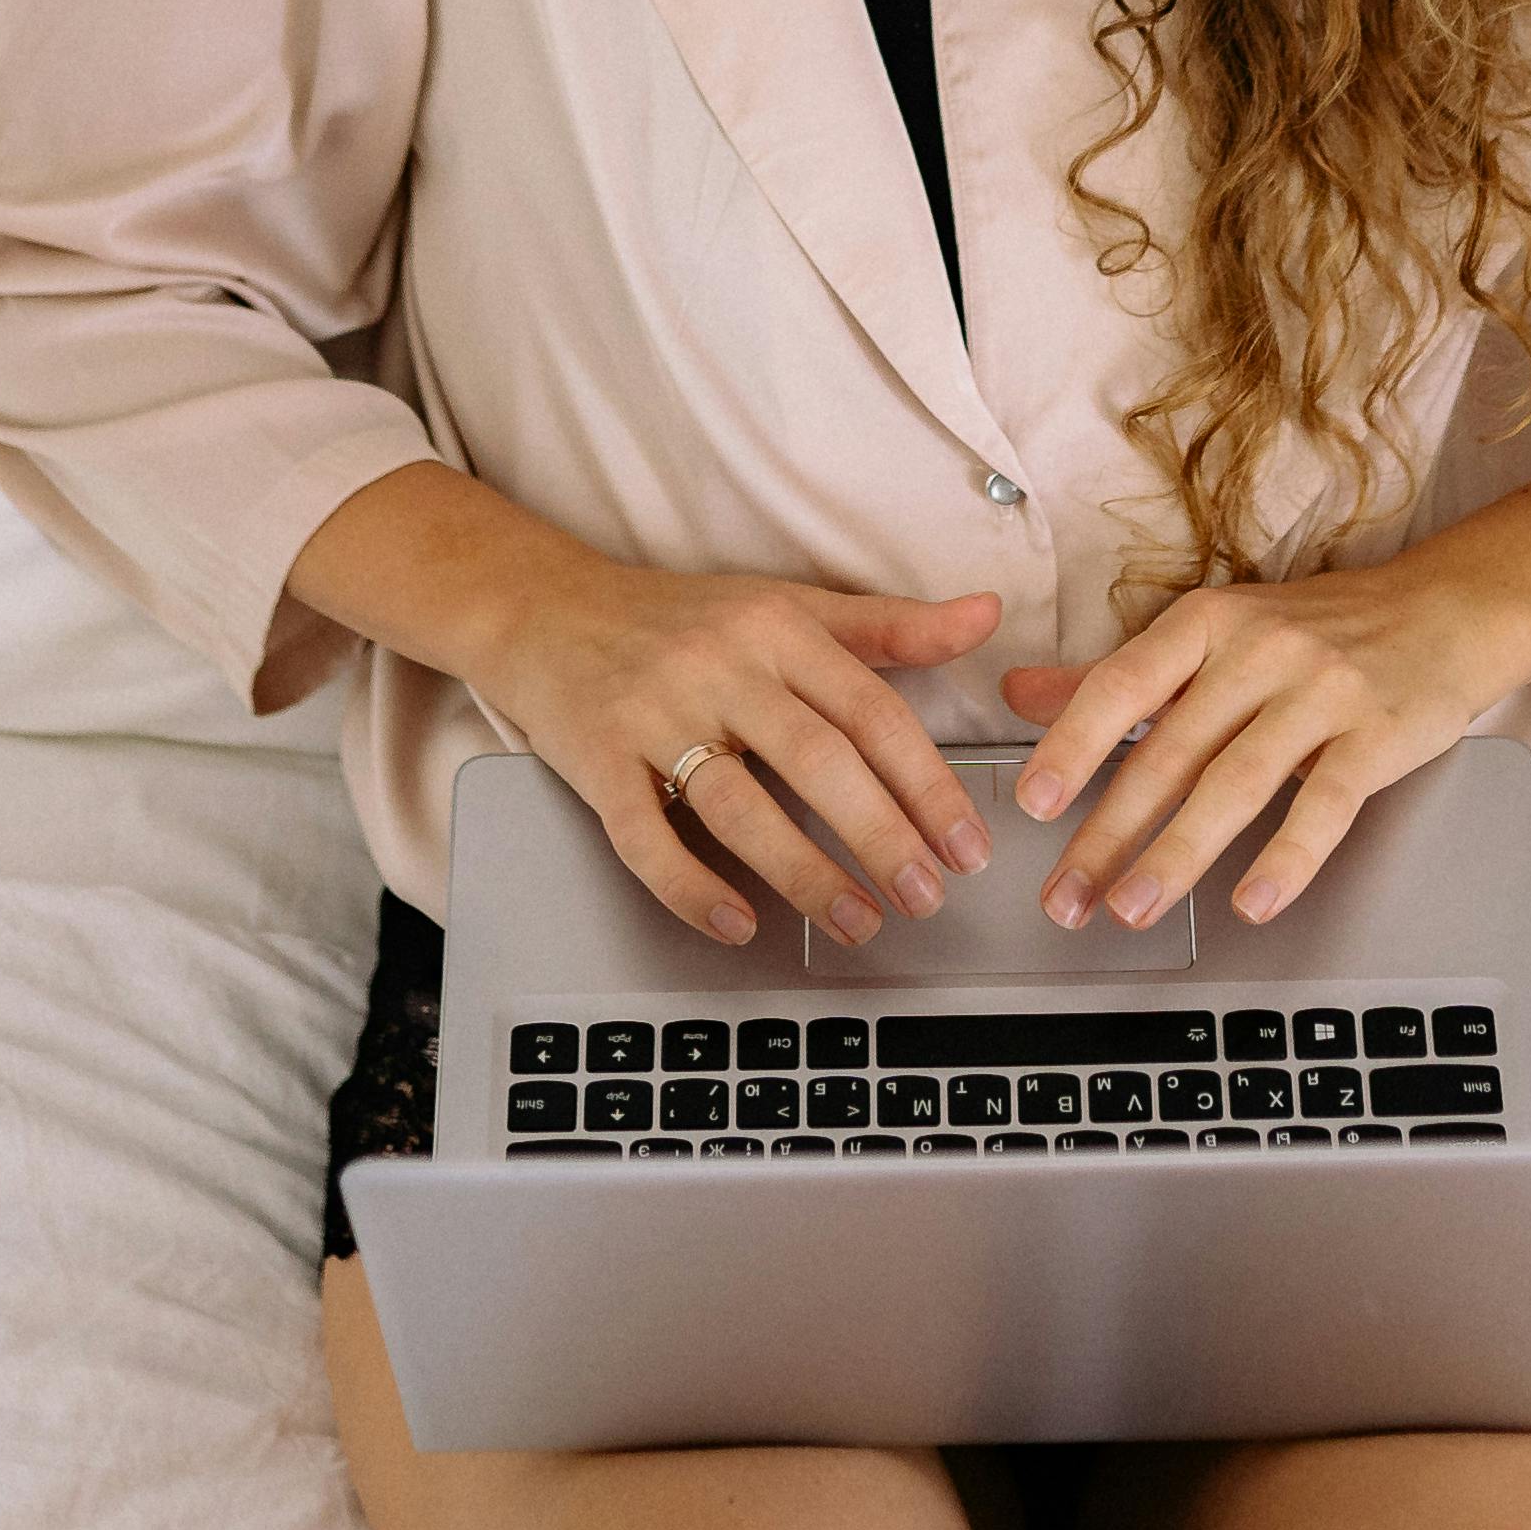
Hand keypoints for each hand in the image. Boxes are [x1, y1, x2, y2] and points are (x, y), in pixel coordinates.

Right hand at [469, 558, 1007, 953]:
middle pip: (816, 760)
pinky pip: (645, 835)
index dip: (927, 783)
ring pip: (739, 805)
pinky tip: (740, 924)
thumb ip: (888, 624)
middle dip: (881, 836)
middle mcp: (718, 667)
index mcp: (775, 630)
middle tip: (928, 899)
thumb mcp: (786, 605)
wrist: (543, 610)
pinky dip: (692, 886)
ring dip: (804, 874)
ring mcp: (653, 714)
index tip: (967, 846)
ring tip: (856, 923)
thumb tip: (987, 617)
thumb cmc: (678, 618)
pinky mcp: (596, 759)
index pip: (869, 710)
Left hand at [996, 562, 1530, 931]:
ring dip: (1179, 854)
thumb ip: (1117, 675)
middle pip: (1172, 751)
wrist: (1444, 610)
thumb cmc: (1315, 629)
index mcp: (1208, 623)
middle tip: (1065, 897)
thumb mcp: (1211, 634)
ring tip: (1133, 910)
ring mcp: (1322, 692)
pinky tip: (1250, 903)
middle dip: (1110, 832)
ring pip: (1237, 782)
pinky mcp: (1377, 735)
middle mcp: (1260, 650)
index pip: (1123, 685)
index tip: (1035, 804)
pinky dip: (1286, 858)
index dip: (1073, 744)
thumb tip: (1017, 694)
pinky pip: (1325, 805)